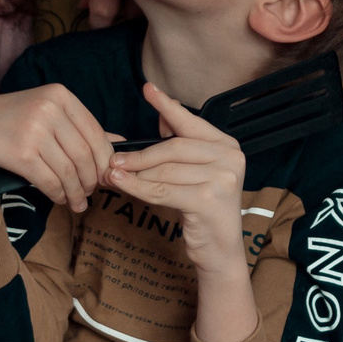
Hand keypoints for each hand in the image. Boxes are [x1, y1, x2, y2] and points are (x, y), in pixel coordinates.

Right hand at [0, 84, 118, 212]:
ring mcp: (34, 130)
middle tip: (91, 192)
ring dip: (77, 193)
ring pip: (69, 171)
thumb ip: (82, 127)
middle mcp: (48, 109)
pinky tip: (61, 199)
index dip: (104, 159)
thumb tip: (122, 142)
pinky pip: (51, 182)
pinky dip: (59, 195)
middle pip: (85, 154)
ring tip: (78, 202)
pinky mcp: (21, 153)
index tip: (105, 175)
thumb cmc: (11, 121)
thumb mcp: (47, 113)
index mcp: (59, 95)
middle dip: (92, 179)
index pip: (95, 132)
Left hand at [105, 84, 255, 341]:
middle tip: (112, 159)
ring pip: (164, 170)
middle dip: (139, 154)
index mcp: (228, 146)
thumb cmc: (203, 210)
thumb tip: (160, 113)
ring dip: (134, 173)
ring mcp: (223, 179)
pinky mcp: (209, 200)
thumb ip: (180, 144)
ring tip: (112, 173)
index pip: (191, 122)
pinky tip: (120, 184)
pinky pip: (162, 190)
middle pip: (173, 147)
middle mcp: (230, 158)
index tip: (147, 89)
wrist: (220, 252)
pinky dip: (138, 188)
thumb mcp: (195, 173)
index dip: (167, 106)